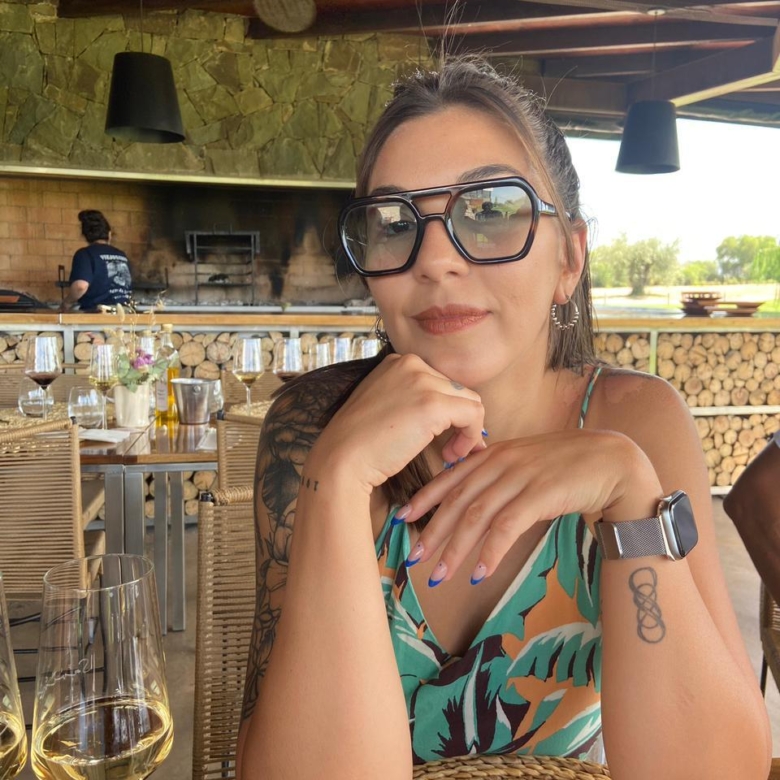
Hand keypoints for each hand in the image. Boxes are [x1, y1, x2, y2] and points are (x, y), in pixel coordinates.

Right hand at [307, 353, 485, 491]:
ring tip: (450, 454)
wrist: (341, 459)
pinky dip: (471, 437)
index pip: (440, 382)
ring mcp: (422, 381)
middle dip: (459, 421)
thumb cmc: (359, 443)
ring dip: (466, 431)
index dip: (446, 411)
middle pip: (458, 391)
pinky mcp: (434, 404)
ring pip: (470, 401)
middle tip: (448, 450)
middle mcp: (411, 364)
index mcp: (397, 362)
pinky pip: (474, 415)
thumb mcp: (384, 406)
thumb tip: (449, 413)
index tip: (439, 435)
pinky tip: (451, 456)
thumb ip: (411, 400)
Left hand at [398, 429, 661, 583]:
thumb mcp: (527, 463)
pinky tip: (479, 573)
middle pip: (457, 501)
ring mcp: (521, 477)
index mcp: (495, 453)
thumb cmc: (569, 465)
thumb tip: (474, 500)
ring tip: (440, 576)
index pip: (451, 478)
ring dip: (455, 549)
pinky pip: (508, 527)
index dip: (424, 499)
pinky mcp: (541, 495)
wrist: (613, 462)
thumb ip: (500, 475)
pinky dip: (491, 551)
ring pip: (476, 516)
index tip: (402, 519)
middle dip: (432, 532)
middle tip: (413, 558)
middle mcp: (502, 462)